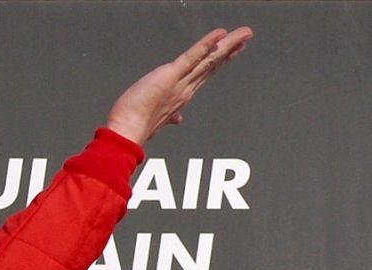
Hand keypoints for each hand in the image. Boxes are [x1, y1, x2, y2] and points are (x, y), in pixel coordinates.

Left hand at [106, 27, 251, 146]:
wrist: (127, 133)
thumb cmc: (133, 125)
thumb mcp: (154, 117)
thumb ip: (169, 115)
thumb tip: (178, 120)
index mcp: (180, 96)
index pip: (203, 74)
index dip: (217, 61)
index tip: (231, 52)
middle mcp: (185, 89)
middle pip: (211, 65)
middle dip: (229, 49)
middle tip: (246, 36)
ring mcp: (180, 82)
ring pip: (208, 60)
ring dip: (227, 44)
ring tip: (244, 33)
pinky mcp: (170, 76)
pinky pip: (191, 57)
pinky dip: (205, 44)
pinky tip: (220, 34)